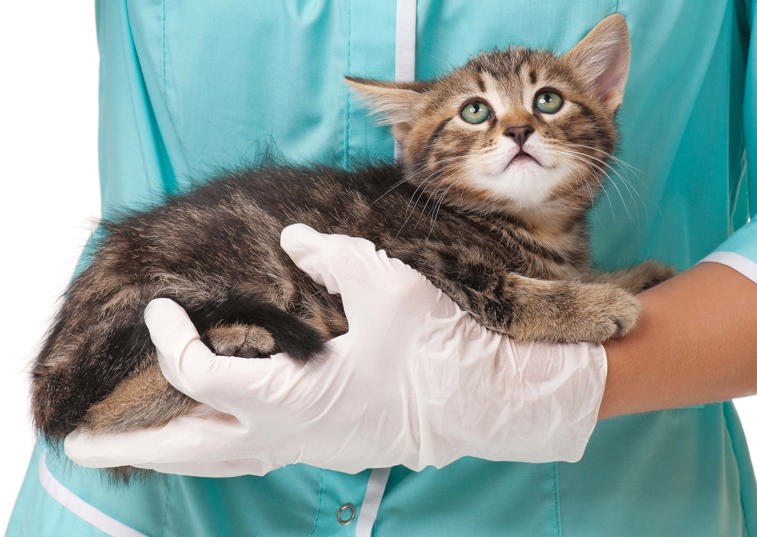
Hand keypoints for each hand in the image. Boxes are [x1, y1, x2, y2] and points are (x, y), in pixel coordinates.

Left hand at [64, 224, 606, 475]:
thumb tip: (293, 235)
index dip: (170, 341)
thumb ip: (332, 255)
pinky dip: (212, 450)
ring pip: (218, 464)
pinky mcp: (320, 446)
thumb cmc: (437, 349)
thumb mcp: (386, 287)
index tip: (158, 310)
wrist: (482, 401)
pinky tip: (205, 435)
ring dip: (169, 455)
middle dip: (133, 446)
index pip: (201, 376)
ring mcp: (304, 448)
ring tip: (128, 450)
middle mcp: (289, 434)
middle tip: (83, 442)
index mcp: (294, 397)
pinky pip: (249, 457)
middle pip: (191, 449)